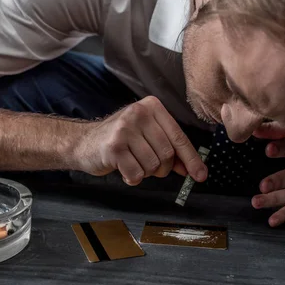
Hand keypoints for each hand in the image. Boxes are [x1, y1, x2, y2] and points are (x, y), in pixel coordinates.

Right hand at [74, 96, 207, 185]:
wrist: (84, 142)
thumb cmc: (119, 140)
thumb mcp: (147, 136)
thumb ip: (170, 149)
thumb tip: (193, 169)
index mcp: (152, 107)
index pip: (179, 137)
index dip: (191, 159)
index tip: (200, 175)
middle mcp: (139, 113)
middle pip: (167, 153)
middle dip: (162, 168)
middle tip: (150, 167)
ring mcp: (125, 128)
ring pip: (153, 165)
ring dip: (146, 173)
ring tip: (133, 163)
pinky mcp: (113, 146)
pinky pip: (136, 173)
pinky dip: (132, 178)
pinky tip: (124, 169)